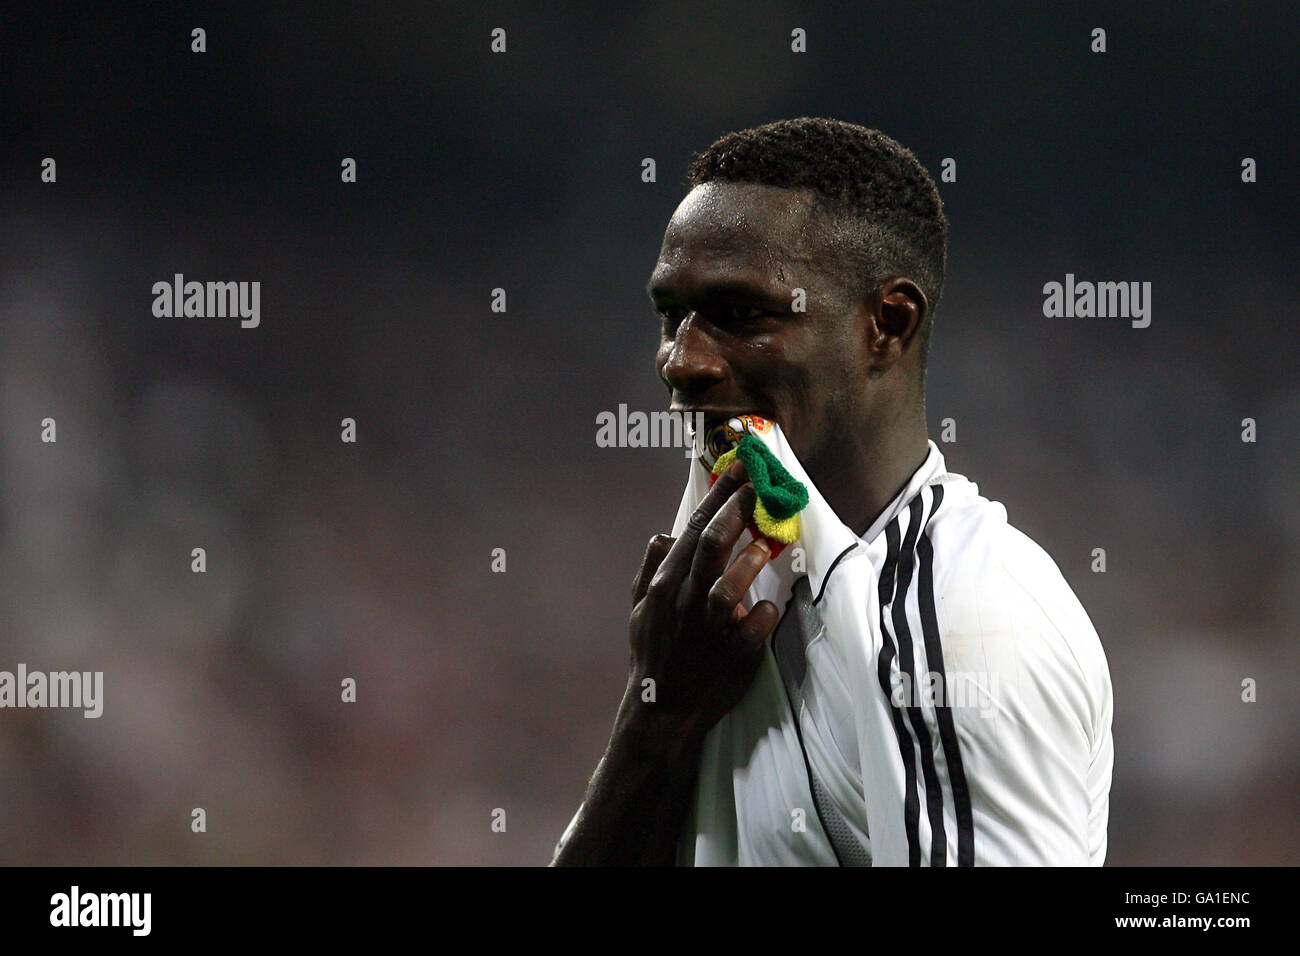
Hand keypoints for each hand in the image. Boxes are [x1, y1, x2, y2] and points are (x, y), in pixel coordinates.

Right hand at [623, 459, 780, 740]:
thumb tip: (663, 534)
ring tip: (764, 546)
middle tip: (760, 488)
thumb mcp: (639, 612)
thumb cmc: (654, 656)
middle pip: (712, 546)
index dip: (719, 496)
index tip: (740, 468)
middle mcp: (683, 603)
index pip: (693, 529)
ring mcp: (708, 631)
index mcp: (663, 586)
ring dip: (749, 561)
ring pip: (727, 588)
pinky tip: (766, 605)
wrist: (662, 711)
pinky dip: (762, 613)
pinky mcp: (734, 657)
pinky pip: (754, 627)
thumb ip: (650, 570)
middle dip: (738, 510)